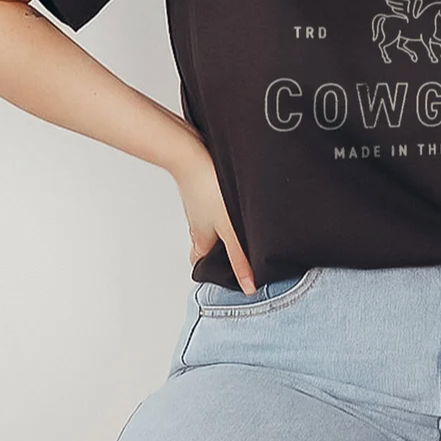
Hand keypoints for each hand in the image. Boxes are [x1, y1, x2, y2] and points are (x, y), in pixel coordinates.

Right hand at [169, 148, 256, 293]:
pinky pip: (215, 206)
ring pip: (212, 225)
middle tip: (241, 254)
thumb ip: (240, 258)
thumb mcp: (230, 230)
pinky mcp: (205, 191)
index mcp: (200, 241)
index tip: (228, 279)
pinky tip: (239, 204)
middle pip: (208, 245)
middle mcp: (198, 226)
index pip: (201, 265)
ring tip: (246, 229)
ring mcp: (200, 208)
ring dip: (226, 229)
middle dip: (221, 251)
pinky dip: (225, 210)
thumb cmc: (206, 190)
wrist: (192, 154)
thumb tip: (248, 286)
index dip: (213, 273)